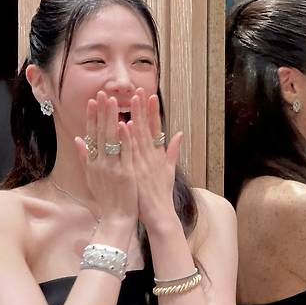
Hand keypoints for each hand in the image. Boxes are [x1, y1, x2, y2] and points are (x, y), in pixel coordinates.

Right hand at [74, 91, 137, 223]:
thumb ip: (85, 157)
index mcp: (92, 163)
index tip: (92, 101)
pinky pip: (125, 153)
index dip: (91, 117)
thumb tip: (78, 140)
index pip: (91, 135)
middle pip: (99, 133)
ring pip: (111, 140)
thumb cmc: (107, 198)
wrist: (116, 218)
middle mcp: (99, 163)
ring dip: (112, 119)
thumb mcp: (91, 177)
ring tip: (113, 102)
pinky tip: (126, 124)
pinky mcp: (125, 174)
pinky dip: (125, 139)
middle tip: (102, 93)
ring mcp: (112, 168)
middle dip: (101, 112)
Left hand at [126, 88, 182, 231]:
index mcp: (158, 155)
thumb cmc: (161, 194)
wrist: (158, 214)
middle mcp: (152, 156)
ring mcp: (144, 163)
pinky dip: (129, 139)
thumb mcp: (169, 170)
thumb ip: (173, 151)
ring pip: (139, 136)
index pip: (156, 128)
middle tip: (140, 90)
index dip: (153, 112)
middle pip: (147, 128)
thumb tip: (179, 134)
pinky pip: (131, 152)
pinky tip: (125, 125)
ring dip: (135, 117)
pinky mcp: (136, 172)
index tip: (151, 95)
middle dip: (143, 108)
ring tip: (131, 100)